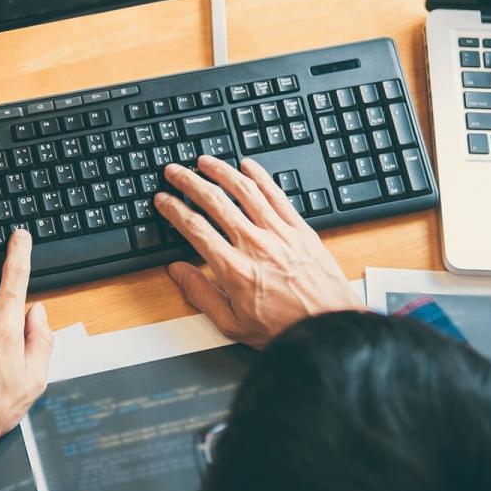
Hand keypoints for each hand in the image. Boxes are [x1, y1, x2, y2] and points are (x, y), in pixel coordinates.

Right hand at [154, 156, 363, 348]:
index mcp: (233, 268)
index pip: (194, 228)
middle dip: (190, 182)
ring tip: (205, 161)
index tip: (163, 200)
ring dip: (221, 172)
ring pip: (245, 191)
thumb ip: (201, 295)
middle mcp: (254, 244)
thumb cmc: (283, 329)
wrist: (327, 328)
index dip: (174, 209)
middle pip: (215, 202)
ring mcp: (279, 233)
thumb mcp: (231, 324)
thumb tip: (178, 272)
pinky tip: (248, 166)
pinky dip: (260, 177)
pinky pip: (277, 195)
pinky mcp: (300, 229)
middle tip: (175, 171)